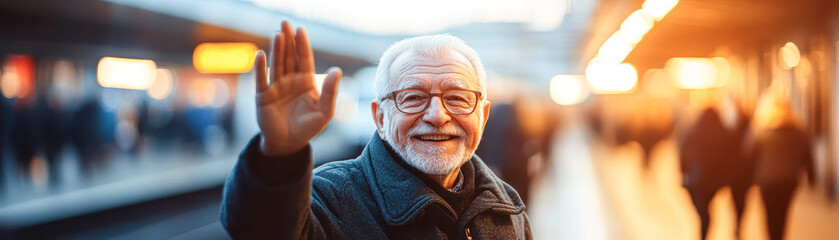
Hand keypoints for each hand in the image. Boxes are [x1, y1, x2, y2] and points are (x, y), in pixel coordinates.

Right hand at [255, 21, 341, 155]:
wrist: (289, 145)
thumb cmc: (308, 128)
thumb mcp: (325, 111)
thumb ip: (330, 91)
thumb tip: (337, 70)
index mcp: (306, 82)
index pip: (304, 59)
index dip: (302, 45)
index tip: (301, 30)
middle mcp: (290, 81)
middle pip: (289, 57)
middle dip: (288, 40)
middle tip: (286, 23)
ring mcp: (276, 87)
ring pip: (276, 64)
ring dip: (277, 49)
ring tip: (278, 34)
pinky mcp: (263, 96)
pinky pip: (261, 79)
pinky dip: (260, 68)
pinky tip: (261, 55)